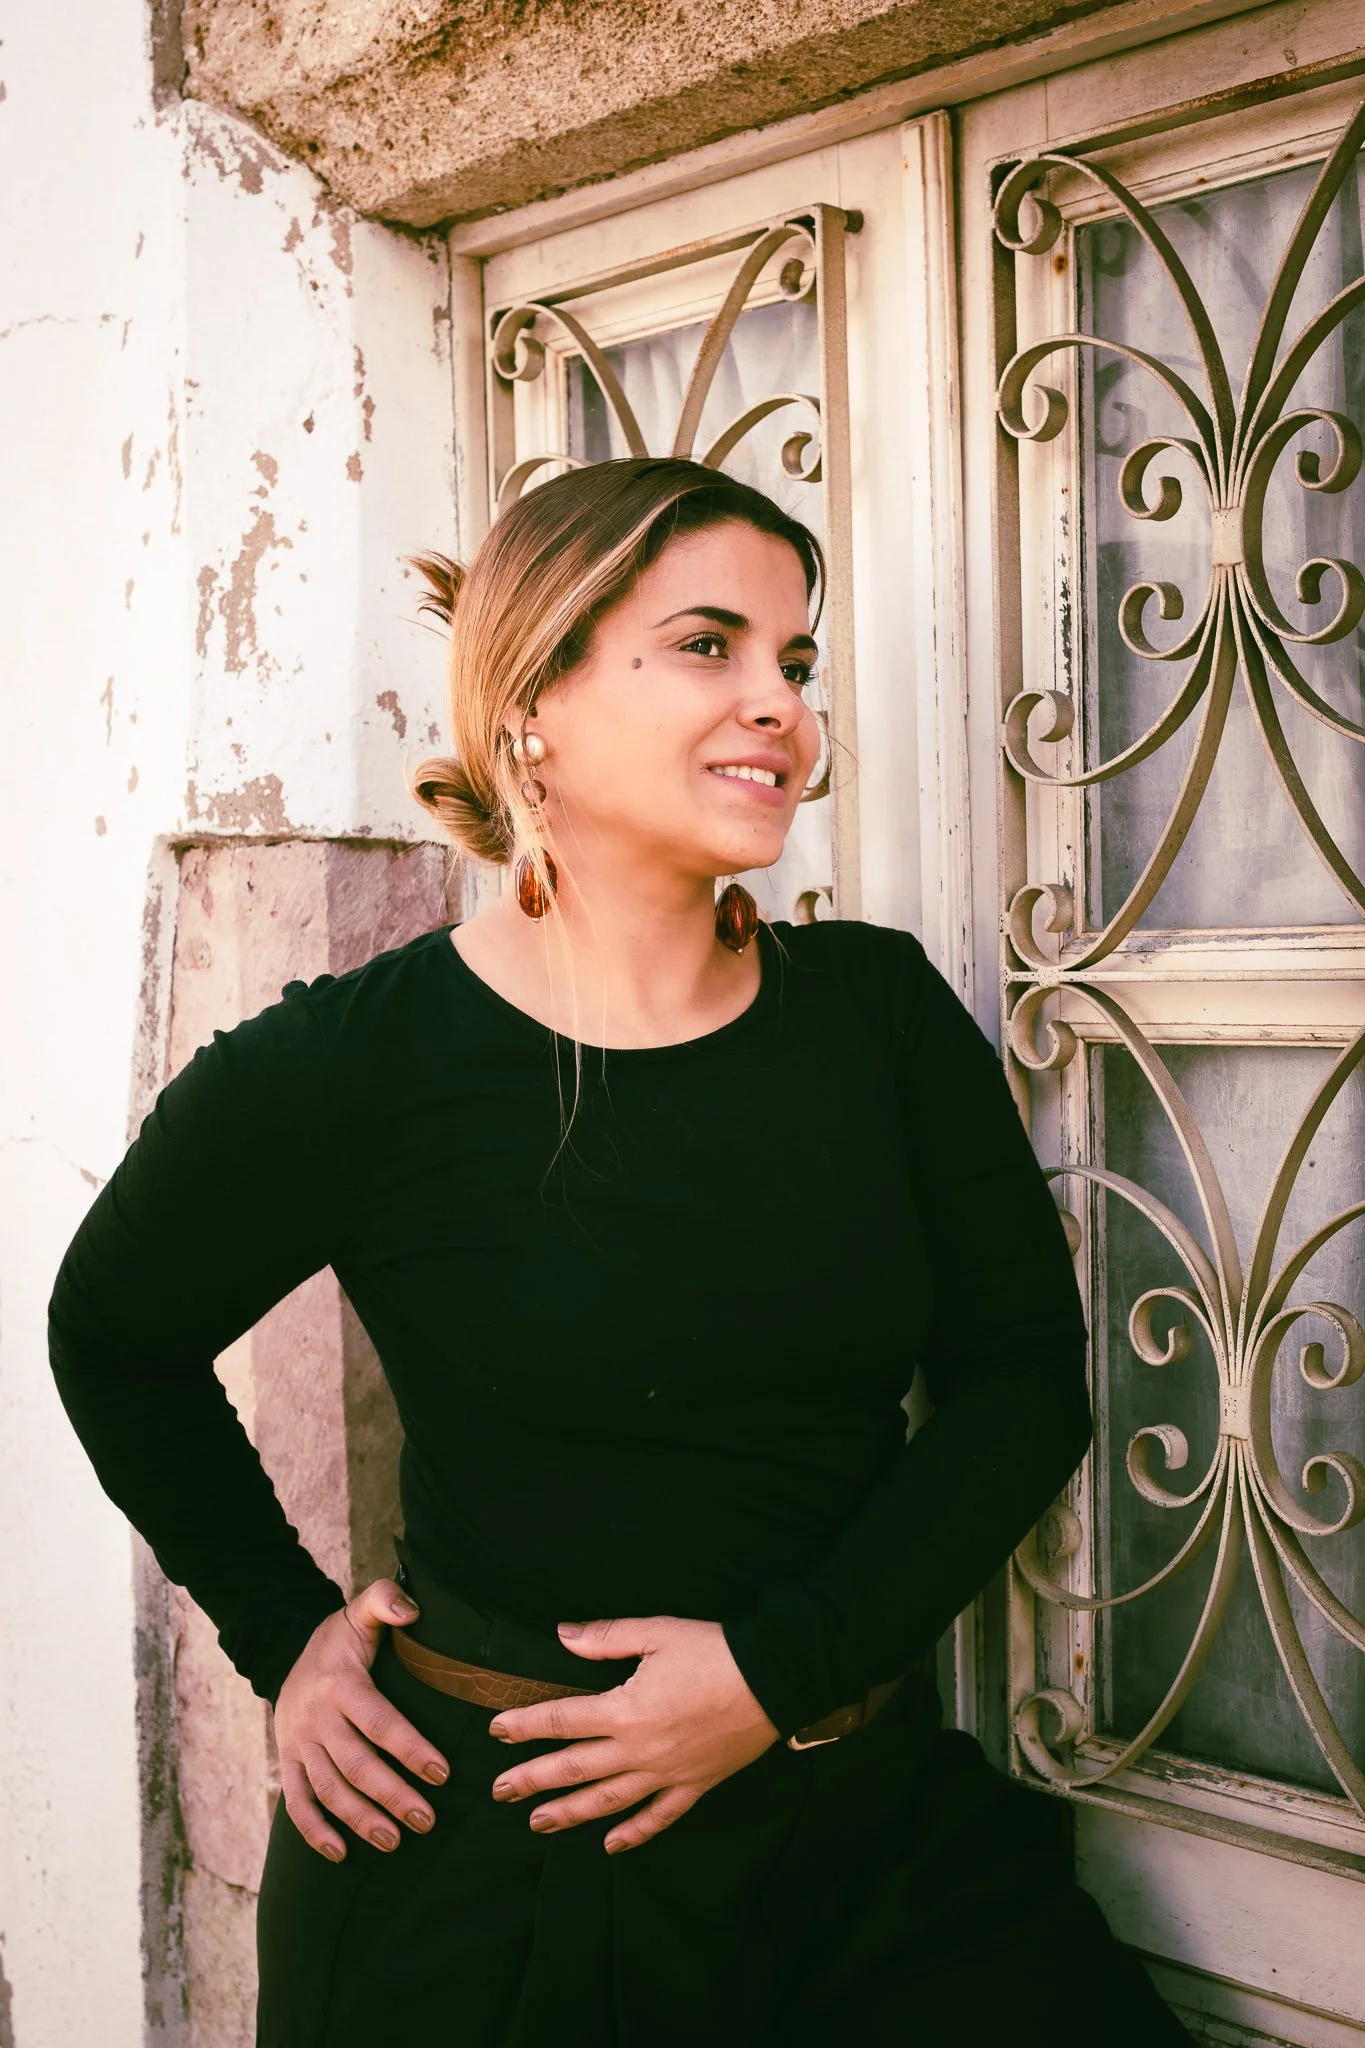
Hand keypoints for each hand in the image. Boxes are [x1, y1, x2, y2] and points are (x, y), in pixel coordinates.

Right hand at [273, 1579, 449, 1861]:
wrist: (285, 1650)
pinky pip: (296, 1803)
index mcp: (340, 1684)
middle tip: (427, 1820)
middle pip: (357, 1765)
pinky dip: (315, 1832)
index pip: (380, 1722)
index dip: (410, 1749)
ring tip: (394, 1840)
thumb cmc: (340, 1638)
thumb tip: (412, 1610)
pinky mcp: (287, 1761)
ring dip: (360, 1820)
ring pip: (329, 1790)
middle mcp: (316, 1717)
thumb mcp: (360, 1610)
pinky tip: (340, 1853)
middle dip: (393, 1796)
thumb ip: (386, 1602)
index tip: (442, 1773)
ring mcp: (298, 1743)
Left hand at [486, 1614, 777, 1854]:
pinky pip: (659, 1817)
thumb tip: (562, 1636)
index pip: (561, 1720)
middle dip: (533, 1780)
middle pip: (575, 1768)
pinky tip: (611, 1845)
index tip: (496, 1732)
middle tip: (500, 1792)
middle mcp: (639, 1750)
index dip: (525, 1726)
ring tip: (538, 1823)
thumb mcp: (656, 1632)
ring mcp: (666, 1773)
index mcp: (625, 1710)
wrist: (774, 1678)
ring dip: (569, 1814)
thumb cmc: (714, 1650)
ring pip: (608, 1801)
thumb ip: (605, 1637)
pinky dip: (634, 1833)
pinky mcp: (694, 1785)